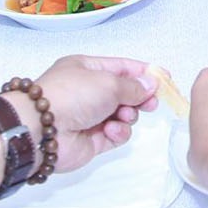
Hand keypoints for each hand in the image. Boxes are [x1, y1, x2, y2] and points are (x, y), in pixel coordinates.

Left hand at [33, 54, 157, 172]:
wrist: (41, 130)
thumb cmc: (73, 94)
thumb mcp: (108, 82)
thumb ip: (133, 86)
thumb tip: (151, 85)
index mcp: (86, 68)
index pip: (121, 67)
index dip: (144, 73)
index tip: (165, 79)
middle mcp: (87, 91)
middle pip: (124, 93)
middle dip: (139, 98)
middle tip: (151, 104)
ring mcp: (89, 117)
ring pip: (122, 115)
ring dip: (127, 116)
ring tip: (122, 116)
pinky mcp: (91, 140)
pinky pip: (115, 135)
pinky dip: (118, 133)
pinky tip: (111, 131)